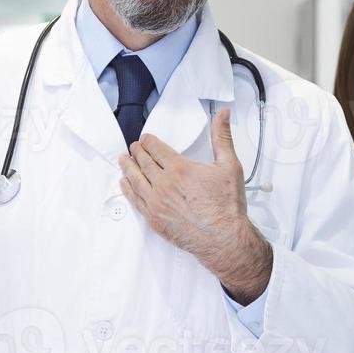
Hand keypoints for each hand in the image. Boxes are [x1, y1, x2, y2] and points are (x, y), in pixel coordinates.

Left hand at [119, 109, 269, 298]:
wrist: (223, 239)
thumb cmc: (227, 206)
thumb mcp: (230, 165)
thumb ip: (222, 136)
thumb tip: (223, 113)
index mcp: (179, 169)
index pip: (155, 148)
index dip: (148, 141)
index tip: (145, 139)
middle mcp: (163, 184)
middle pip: (143, 162)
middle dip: (137, 152)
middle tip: (134, 147)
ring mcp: (156, 202)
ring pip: (135, 179)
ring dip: (128, 167)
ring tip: (123, 160)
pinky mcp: (153, 219)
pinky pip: (134, 200)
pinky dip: (127, 188)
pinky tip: (124, 183)